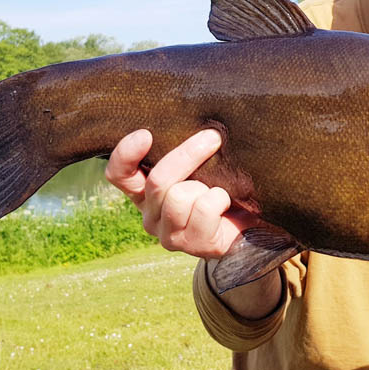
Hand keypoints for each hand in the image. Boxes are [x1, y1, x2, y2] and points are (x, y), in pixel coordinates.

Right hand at [105, 129, 252, 258]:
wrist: (249, 225)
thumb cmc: (220, 188)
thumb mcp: (199, 166)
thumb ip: (185, 153)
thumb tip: (197, 124)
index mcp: (144, 193)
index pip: (119, 174)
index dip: (125, 154)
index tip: (146, 134)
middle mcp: (150, 215)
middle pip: (158, 180)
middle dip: (188, 154)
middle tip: (213, 137)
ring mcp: (168, 234)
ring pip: (179, 196)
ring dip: (205, 187)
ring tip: (215, 192)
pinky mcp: (191, 245)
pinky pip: (204, 209)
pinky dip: (220, 199)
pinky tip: (224, 205)